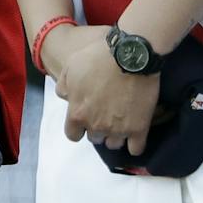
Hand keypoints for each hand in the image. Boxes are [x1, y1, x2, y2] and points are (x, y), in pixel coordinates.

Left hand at [53, 26, 158, 153]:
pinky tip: (134, 131)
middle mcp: (96, 126)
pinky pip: (136, 148)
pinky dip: (134, 143)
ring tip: (120, 120)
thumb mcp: (70, 67)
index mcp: (77, 113)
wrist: (130, 54)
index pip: (72, 135)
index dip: (78, 127)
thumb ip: (63, 86)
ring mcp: (118, 129)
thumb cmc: (98, 57)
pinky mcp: (139, 128)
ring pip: (114, 144)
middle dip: (97, 127)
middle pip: (94, 138)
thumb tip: (66, 98)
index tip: (85, 117)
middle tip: (105, 112)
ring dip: (115, 135)